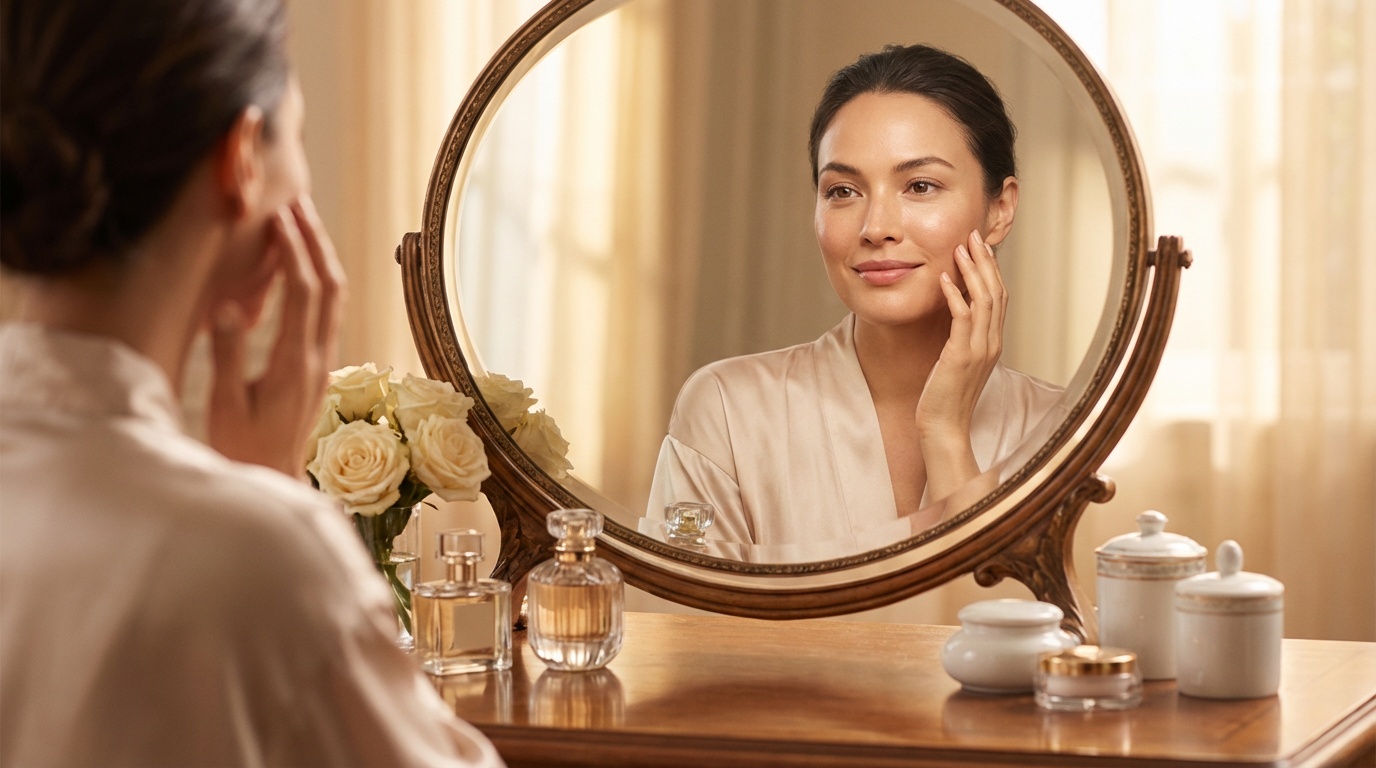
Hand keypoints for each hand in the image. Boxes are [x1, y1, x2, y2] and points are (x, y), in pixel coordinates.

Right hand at [207, 197, 346, 476]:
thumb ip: (228, 355)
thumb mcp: (225, 405)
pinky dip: (318, 276)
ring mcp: (324, 360)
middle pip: (329, 285)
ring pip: (335, 296)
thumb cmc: (243, 448)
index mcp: (294, 363)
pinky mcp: (319, 364)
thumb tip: (229, 308)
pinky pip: (328, 310)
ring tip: (303, 219)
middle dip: (315, 239)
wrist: (272, 479)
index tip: (279, 216)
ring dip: (321, 254)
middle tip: (298, 200)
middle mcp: (318, 357)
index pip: (302, 293)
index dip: (293, 250)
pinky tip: (302, 262)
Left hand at [915, 229, 1005, 499]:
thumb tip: (955, 316)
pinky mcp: (960, 357)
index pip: (998, 298)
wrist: (943, 428)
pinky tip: (943, 278)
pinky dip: (953, 295)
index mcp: (993, 343)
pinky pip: (961, 318)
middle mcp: (991, 343)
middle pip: (995, 292)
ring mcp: (978, 350)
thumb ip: (962, 339)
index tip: (980, 247)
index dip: (991, 270)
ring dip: (971, 271)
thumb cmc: (945, 398)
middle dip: (984, 262)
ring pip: (983, 301)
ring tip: (960, 248)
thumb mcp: (958, 363)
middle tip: (973, 236)